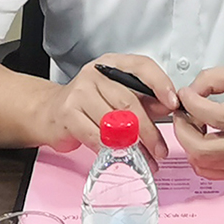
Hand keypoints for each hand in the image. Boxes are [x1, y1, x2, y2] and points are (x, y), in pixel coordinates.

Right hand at [38, 53, 179, 166]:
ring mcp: (79, 92)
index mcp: (112, 64)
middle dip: (149, 131)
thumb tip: (168, 107)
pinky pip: (96, 136)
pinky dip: (111, 150)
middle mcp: (95, 74)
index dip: (160, 84)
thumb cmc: (89, 104)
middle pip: (129, 102)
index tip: (173, 103)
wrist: (50, 112)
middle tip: (160, 149)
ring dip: (133, 147)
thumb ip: (145, 100)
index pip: (141, 66)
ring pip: (114, 123)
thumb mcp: (118, 95)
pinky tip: (120, 156)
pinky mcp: (68, 113)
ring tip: (145, 159)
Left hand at [172, 64, 223, 179]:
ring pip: (201, 162)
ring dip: (188, 143)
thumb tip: (190, 93)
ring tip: (193, 125)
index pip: (211, 116)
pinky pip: (209, 171)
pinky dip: (197, 157)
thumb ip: (211, 79)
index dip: (190, 103)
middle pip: (201, 148)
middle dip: (181, 129)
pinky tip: (202, 140)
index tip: (185, 94)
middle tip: (182, 113)